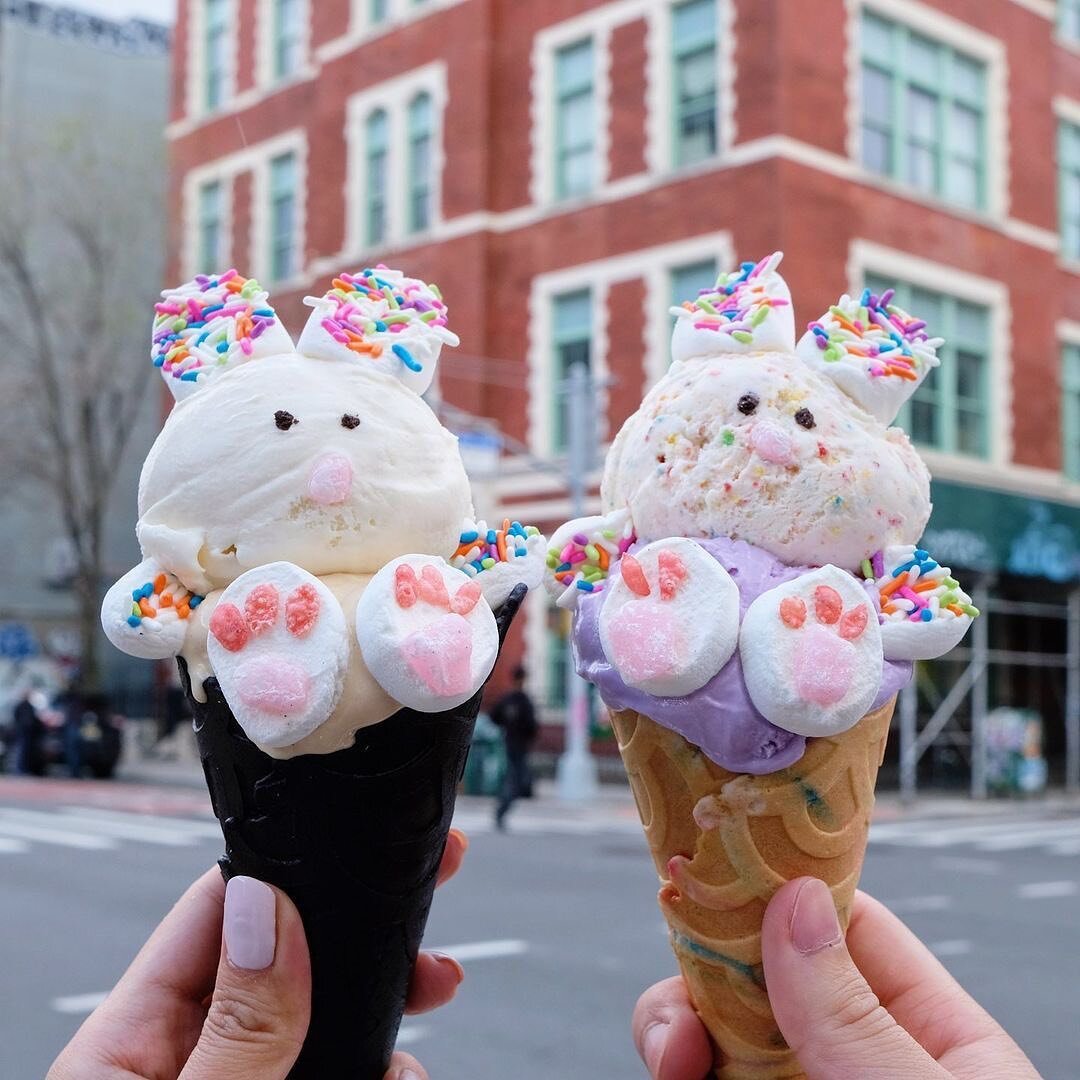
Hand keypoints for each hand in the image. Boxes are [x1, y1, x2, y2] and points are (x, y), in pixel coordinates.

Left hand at [48, 828, 470, 1079]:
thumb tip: (267, 912)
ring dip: (378, 1010)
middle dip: (359, 937)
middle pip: (280, 963)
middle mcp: (180, 1064)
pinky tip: (401, 1073)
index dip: (286, 869)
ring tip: (431, 1003)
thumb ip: (233, 1031)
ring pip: (314, 1024)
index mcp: (129, 1045)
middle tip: (427, 912)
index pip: (212, 918)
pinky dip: (373, 1067)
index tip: (355, 846)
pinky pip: (326, 1073)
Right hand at [633, 877, 1040, 1079]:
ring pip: (722, 1033)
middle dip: (709, 972)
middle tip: (684, 1004)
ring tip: (672, 1059)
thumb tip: (795, 901)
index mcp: (932, 1038)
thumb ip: (858, 1017)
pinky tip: (675, 1075)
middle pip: (764, 975)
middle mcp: (860, 1064)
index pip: (849, 929)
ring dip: (679, 1025)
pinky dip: (679, 1069)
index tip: (714, 869)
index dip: (780, 889)